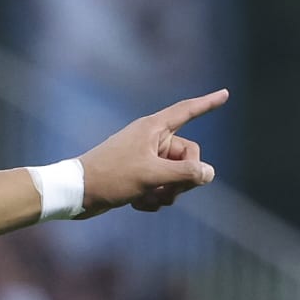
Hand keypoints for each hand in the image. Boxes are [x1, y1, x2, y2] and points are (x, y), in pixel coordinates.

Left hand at [76, 89, 226, 216]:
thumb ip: (186, 174)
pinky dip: (153, 199)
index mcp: (153, 129)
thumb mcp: (152, 176)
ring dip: (167, 192)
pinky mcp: (136, 177)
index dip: (208, 104)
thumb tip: (209, 173)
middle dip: (183, 178)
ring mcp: (143, 159)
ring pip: (175, 176)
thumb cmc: (110, 178)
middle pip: (188, 157)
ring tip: (147, 199)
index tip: (226, 94)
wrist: (74, 193)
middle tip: (167, 191)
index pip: (187, 111)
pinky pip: (160, 187)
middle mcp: (150, 140)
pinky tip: (137, 205)